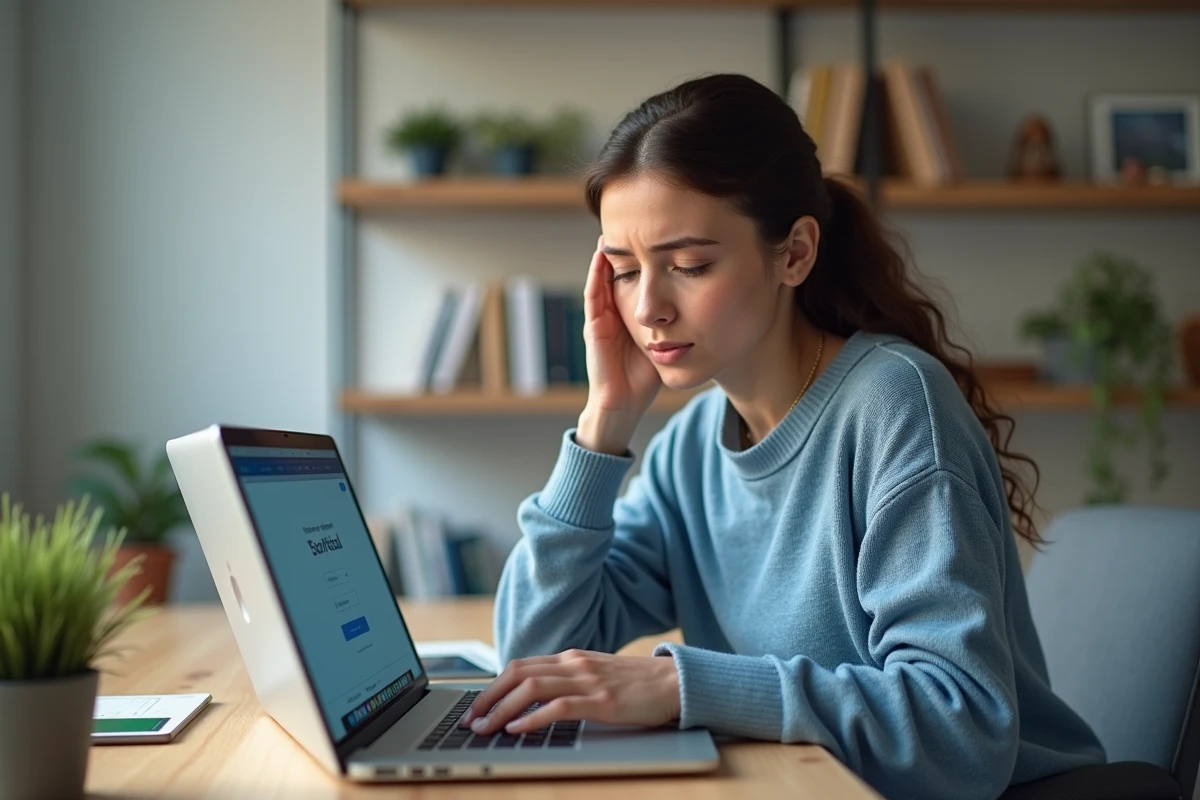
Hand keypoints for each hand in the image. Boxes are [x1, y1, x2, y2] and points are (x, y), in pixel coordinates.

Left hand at [458, 649, 680, 736]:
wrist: (675, 681)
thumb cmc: (637, 685)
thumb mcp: (596, 676)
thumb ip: (568, 682)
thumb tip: (534, 702)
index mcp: (570, 658)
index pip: (519, 667)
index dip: (491, 687)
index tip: (474, 707)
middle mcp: (574, 664)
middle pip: (517, 674)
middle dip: (487, 698)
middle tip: (469, 720)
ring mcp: (587, 680)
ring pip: (531, 689)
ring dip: (501, 709)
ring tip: (485, 728)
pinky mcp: (601, 700)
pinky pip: (557, 707)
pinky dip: (532, 719)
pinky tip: (517, 731)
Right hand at [582, 235, 662, 418]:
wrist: (624, 406)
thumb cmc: (643, 379)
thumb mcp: (665, 343)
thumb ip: (676, 325)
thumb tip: (707, 306)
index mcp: (628, 317)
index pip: (633, 280)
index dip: (641, 260)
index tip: (651, 236)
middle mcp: (613, 314)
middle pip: (616, 275)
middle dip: (622, 252)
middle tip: (630, 224)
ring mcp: (600, 319)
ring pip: (602, 279)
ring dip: (605, 256)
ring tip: (612, 231)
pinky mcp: (594, 328)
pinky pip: (594, 295)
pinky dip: (596, 274)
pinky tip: (601, 255)